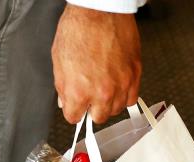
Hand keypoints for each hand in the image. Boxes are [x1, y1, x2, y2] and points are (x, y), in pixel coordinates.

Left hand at [52, 5, 141, 124]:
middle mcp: (101, 93)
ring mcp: (120, 86)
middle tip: (89, 97)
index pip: (74, 117)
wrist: (101, 11)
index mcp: (78, 91)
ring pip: (115, 110)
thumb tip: (65, 100)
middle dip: (91, 109)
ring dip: (108, 103)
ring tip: (103, 88)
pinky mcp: (134, 76)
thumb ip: (62, 85)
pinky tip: (117, 86)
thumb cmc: (79, 28)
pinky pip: (131, 99)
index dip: (73, 110)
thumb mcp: (59, 59)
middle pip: (98, 118)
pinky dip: (124, 96)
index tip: (75, 106)